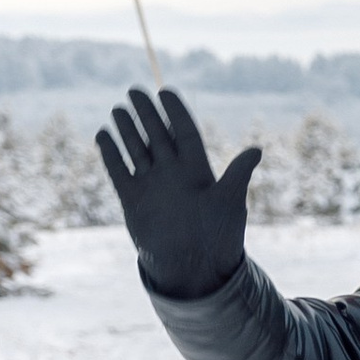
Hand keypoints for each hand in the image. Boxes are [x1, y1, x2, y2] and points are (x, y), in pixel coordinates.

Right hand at [95, 89, 258, 298]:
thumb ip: (238, 175)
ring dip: (127, 129)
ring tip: (118, 109)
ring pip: (136, 149)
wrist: (193, 268)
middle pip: (156, 135)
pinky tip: (103, 134)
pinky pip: (119, 170)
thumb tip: (257, 149)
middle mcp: (173, 173)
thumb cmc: (219, 237)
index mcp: (197, 169)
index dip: (175, 111)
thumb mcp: (230, 203)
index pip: (183, 131)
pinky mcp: (132, 200)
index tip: (165, 91)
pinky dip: (110, 153)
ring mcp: (151, 185)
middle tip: (134, 90)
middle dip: (146, 113)